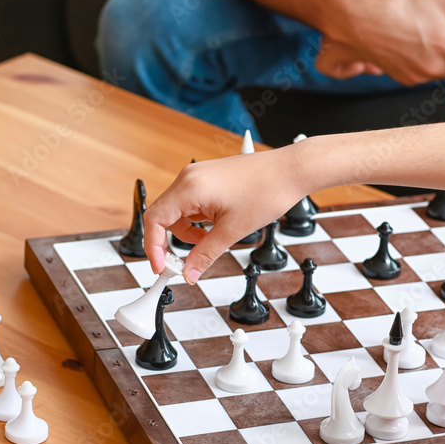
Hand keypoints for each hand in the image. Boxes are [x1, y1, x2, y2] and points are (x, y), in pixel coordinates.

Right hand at [143, 145, 311, 283]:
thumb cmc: (268, 190)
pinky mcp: (208, 178)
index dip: (153, 248)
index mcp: (190, 187)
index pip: (154, 220)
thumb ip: (206, 254)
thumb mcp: (233, 230)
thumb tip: (190, 272)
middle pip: (163, 216)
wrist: (291, 171)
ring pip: (178, 211)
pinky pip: (191, 203)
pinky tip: (215, 228)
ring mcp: (198, 176)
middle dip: (170, 242)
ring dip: (187, 232)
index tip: (161, 267)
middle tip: (183, 263)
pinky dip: (197, 220)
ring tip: (211, 242)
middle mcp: (189, 177)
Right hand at [324, 0, 444, 84]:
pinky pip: (422, 73)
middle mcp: (435, 69)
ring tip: (434, 37)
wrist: (358, 14)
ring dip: (442, 59)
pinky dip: (423, 62)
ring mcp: (418, 76)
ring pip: (441, 72)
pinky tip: (417, 43)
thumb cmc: (398, 0)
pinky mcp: (404, 78)